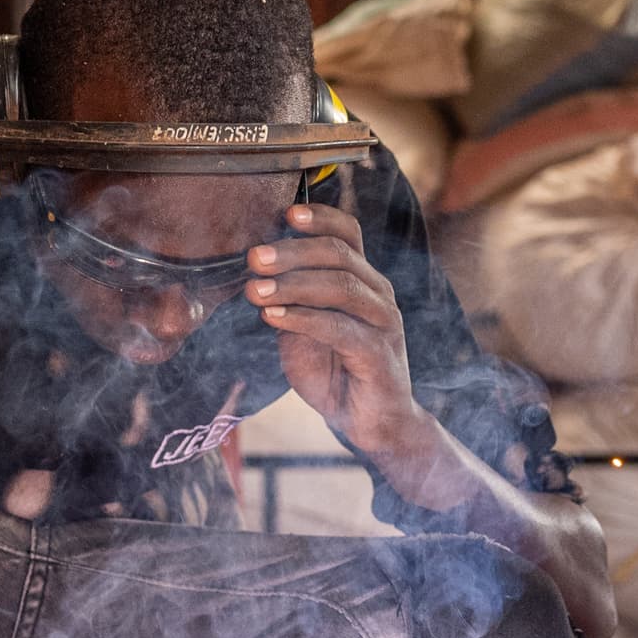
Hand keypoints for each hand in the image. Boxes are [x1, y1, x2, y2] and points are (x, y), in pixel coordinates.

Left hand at [250, 202, 432, 460]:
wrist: (371, 424)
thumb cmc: (336, 373)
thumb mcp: (303, 330)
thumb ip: (288, 301)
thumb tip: (253, 272)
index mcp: (363, 280)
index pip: (349, 233)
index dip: (320, 218)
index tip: (285, 213)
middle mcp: (378, 295)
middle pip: (340, 255)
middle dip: (293, 252)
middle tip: (253, 258)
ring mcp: (384, 324)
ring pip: (342, 287)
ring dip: (294, 284)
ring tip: (255, 289)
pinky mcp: (379, 356)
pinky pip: (341, 328)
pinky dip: (303, 319)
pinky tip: (273, 316)